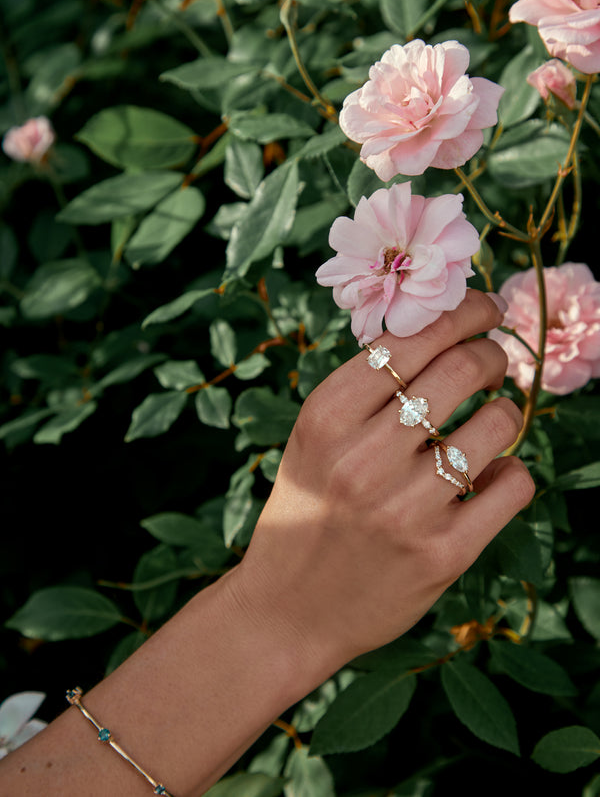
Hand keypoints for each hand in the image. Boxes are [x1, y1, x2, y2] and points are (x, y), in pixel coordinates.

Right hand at [228, 289, 535, 678]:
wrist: (286, 610)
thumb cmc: (305, 510)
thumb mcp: (312, 439)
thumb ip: (365, 388)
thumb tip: (440, 329)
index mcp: (326, 416)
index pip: (415, 339)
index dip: (463, 311)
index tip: (484, 308)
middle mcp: (364, 457)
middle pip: (463, 369)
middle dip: (494, 354)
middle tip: (496, 361)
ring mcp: (405, 509)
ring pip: (497, 423)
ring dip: (507, 409)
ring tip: (493, 416)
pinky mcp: (441, 555)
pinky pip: (512, 486)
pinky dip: (513, 470)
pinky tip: (493, 473)